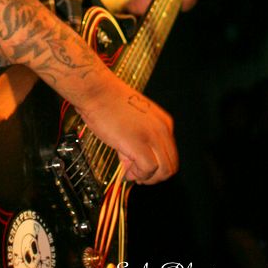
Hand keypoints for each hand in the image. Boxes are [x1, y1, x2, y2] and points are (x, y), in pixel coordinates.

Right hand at [78, 67, 177, 184]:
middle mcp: (162, 129)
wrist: (96, 90)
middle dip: (153, 177)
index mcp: (163, 122)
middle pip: (171, 166)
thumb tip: (132, 163)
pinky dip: (138, 175)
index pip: (170, 155)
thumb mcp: (132, 121)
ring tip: (130, 172)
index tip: (139, 167)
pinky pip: (148, 170)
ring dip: (147, 178)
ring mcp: (152, 136)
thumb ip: (137, 141)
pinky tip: (126, 171)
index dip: (156, 167)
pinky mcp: (139, 143)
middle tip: (135, 173)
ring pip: (164, 171)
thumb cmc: (108, 101)